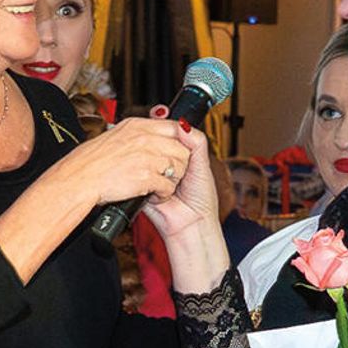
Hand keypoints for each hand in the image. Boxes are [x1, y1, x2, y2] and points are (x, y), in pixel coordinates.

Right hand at [56, 117, 193, 206]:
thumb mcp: (114, 136)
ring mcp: (147, 157)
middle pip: (181, 148)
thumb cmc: (90, 162)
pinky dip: (163, 194)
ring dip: (172, 179)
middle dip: (179, 164)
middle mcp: (144, 138)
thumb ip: (136, 134)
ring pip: (179, 167)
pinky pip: (168, 186)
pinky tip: (153, 195)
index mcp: (136, 126)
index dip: (179, 142)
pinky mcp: (146, 177)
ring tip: (159, 185)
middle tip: (167, 173)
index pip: (173, 127)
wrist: (79, 179)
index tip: (176, 152)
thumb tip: (152, 136)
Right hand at [141, 111, 217, 237]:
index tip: (176, 138)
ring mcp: (153, 174)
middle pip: (161, 144)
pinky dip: (156, 185)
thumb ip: (195, 141)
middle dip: (172, 158)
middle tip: (183, 173)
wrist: (193, 223)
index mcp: (179, 154)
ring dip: (166, 173)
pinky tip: (164, 193)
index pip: (171, 133)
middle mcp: (165, 162)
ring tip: (176, 185)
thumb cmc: (201, 198)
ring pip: (153, 159)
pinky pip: (146, 177)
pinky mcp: (144, 187)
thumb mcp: (203, 163)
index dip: (173, 134)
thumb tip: (183, 123)